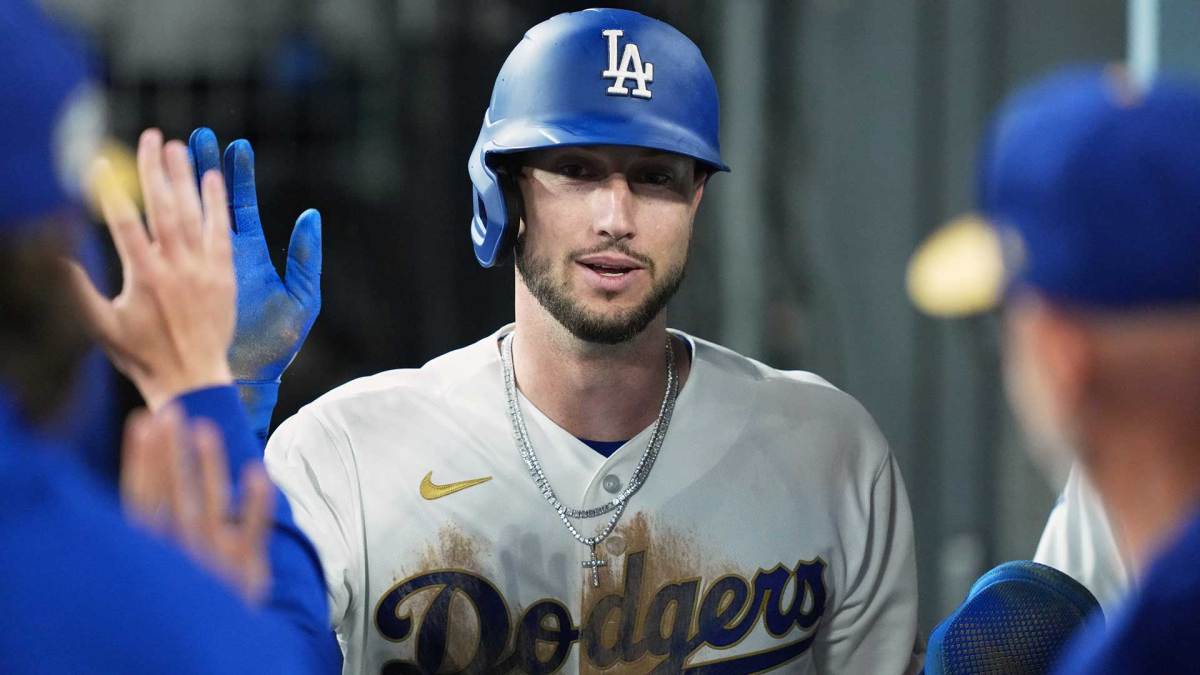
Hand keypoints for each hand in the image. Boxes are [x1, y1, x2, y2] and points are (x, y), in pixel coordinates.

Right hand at [70, 129, 235, 408]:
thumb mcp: (101, 326)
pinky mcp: (224, 275)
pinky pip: (222, 232)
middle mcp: (175, 267)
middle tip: (150, 135)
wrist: (192, 378)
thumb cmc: (142, 356)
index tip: (98, 162)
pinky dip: (217, 204)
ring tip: (178, 146)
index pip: (123, 223)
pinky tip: (214, 177)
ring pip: (194, 214)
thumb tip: (52, 258)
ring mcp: (203, 269)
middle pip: (163, 207)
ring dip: (185, 178)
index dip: (110, 191)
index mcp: (143, 276)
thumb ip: (77, 290)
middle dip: (154, 169)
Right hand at [120, 405, 273, 604]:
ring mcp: (215, 565)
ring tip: (206, 429)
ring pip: (211, 506)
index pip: (143, 501)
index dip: (143, 461)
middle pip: (174, 496)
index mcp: (150, 557)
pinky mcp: (247, 574)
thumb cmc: (179, 603)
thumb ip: (152, 529)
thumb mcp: (155, 570)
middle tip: (172, 411)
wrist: (211, 656)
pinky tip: (256, 471)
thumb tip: (151, 478)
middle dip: (172, 453)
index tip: (145, 422)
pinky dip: (255, 504)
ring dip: (209, 466)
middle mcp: (179, 558)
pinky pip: (253, 533)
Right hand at [188, 128, 320, 384]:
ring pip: (188, 219)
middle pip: (207, 204)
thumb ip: (306, 257)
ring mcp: (199, 270)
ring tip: (173, 149)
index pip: (235, 207)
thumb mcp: (302, 298)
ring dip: (183, 184)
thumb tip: (312, 215)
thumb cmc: (272, 344)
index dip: (235, 177)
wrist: (244, 379)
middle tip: (191, 136)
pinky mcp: (180, 286)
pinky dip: (169, 223)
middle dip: (200, 169)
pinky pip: (173, 249)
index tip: (235, 145)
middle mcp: (221, 259)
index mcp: (243, 257)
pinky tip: (157, 196)